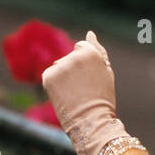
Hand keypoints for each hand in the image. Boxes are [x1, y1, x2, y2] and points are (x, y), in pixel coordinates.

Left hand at [42, 31, 125, 154]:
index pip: (81, 47)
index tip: (90, 79)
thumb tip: (90, 33)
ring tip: (74, 93)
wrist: (91, 121)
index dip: (85, 65)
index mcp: (90, 51)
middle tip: (84, 88)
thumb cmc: (102, 97)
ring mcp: (59, 66)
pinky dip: (54, 84)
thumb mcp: (106, 71)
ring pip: (58, 67)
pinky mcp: (48, 76)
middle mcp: (73, 55)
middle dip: (73, 70)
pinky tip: (63, 95)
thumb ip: (98, 49)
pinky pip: (49, 75)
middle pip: (68, 57)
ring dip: (63, 77)